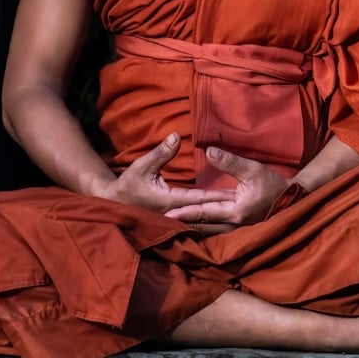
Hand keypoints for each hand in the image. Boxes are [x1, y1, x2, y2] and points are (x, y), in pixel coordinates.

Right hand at [95, 133, 235, 215]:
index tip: (235, 193)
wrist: (115, 203)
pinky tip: (219, 218)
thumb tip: (177, 136)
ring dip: (217, 216)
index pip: (199, 198)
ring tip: (238, 212)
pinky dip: (207, 220)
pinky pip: (193, 221)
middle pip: (204, 213)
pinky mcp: (172, 220)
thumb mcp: (142, 165)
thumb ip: (161, 152)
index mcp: (170, 201)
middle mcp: (175, 214)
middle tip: (244, 203)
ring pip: (200, 220)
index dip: (217, 195)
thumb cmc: (128, 183)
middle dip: (223, 208)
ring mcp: (174, 220)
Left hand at [163, 146, 290, 233]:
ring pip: (208, 230)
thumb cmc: (272, 184)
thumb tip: (208, 151)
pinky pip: (215, 229)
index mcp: (234, 212)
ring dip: (191, 227)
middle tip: (161, 223)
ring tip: (171, 225)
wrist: (291, 200)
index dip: (184, 212)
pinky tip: (192, 225)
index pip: (203, 213)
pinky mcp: (236, 226)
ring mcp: (235, 228)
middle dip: (182, 224)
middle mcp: (232, 225)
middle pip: (202, 226)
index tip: (166, 214)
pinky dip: (202, 227)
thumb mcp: (252, 169)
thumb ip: (229, 161)